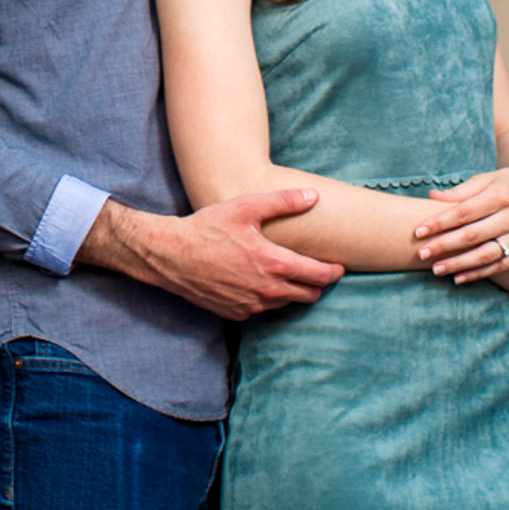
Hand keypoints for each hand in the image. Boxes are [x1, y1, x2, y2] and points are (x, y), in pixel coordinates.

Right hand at [80, 190, 337, 320]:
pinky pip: (263, 310)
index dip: (335, 271)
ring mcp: (252, 305)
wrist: (170, 255)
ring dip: (293, 292)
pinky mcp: (236, 313)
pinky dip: (268, 299)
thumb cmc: (207, 228)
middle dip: (317, 283)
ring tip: (287, 274)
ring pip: (287, 304)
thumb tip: (313, 196)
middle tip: (316, 270)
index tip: (338, 266)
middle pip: (310, 295)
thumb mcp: (245, 208)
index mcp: (275, 264)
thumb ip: (283, 202)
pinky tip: (259, 282)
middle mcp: (267, 290)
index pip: (321, 276)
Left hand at [416, 160, 508, 284]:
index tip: (418, 231)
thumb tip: (432, 197)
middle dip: (444, 246)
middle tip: (420, 253)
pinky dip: (480, 274)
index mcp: (501, 195)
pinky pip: (501, 266)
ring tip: (436, 270)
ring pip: (487, 255)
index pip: (464, 212)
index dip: (439, 222)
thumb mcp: (489, 179)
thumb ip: (462, 190)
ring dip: (459, 264)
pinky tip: (459, 278)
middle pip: (473, 235)